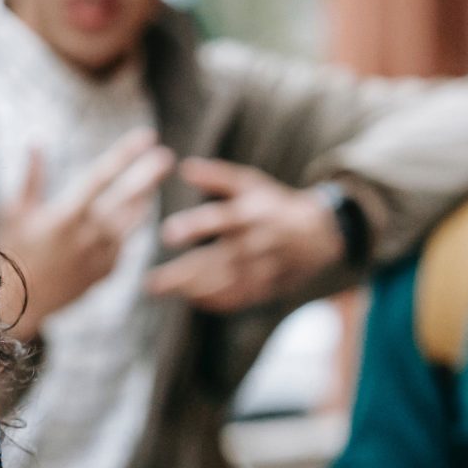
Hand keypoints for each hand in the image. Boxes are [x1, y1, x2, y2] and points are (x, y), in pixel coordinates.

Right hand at [0, 129, 174, 341]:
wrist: (18, 303)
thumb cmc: (12, 251)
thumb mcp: (14, 211)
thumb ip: (31, 177)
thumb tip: (36, 141)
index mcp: (65, 216)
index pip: (101, 177)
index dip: (124, 154)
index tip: (145, 136)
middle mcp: (87, 235)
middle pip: (125, 199)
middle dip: (147, 175)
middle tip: (166, 156)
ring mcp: (99, 256)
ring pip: (131, 223)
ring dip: (144, 200)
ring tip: (154, 182)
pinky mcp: (105, 272)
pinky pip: (125, 245)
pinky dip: (132, 228)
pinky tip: (137, 213)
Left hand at [146, 159, 347, 311]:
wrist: (317, 235)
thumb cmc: (275, 204)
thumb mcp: (251, 184)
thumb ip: (217, 177)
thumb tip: (183, 166)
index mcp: (251, 215)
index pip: (220, 221)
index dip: (194, 227)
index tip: (167, 233)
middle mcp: (256, 245)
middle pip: (216, 262)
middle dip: (182, 274)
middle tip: (150, 282)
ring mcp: (262, 270)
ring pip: (224, 285)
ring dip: (192, 290)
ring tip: (161, 289)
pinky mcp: (267, 287)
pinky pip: (239, 299)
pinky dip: (214, 302)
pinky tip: (190, 298)